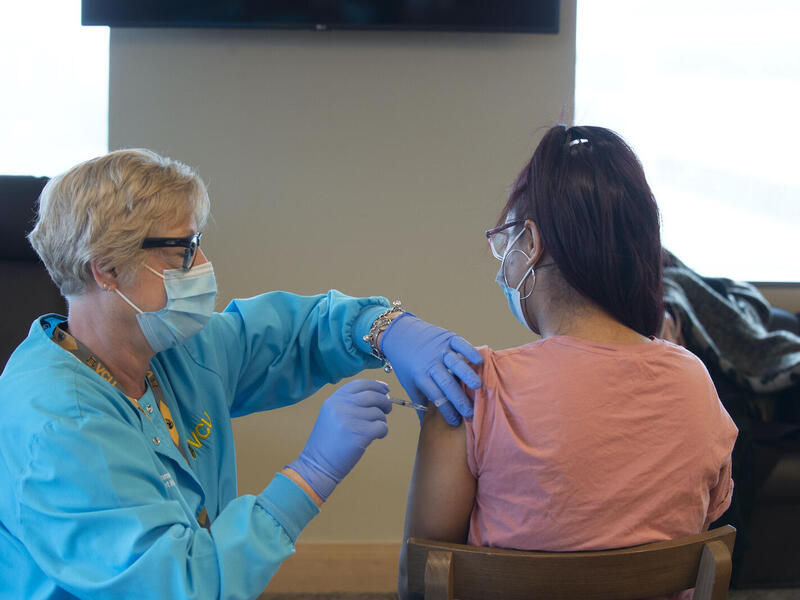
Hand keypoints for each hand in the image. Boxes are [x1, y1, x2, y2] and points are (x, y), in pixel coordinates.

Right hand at [287, 380, 392, 500]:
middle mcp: (341, 406)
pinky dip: (383, 431)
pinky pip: (381, 427)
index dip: (376, 385)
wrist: (318, 464)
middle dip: (385, 402)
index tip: (385, 390)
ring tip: (374, 429)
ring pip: (379, 413)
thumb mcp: (332, 414)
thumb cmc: (329, 442)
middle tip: (387, 409)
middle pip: (373, 396)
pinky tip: (376, 437)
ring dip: (381, 421)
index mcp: (334, 399)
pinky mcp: (359, 434)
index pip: (360, 384)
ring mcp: (350, 419)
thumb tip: (381, 394)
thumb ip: (351, 403)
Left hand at [380, 313, 481, 425]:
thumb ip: (420, 402)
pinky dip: (470, 351)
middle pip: (446, 383)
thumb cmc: (406, 362)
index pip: (435, 396)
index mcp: (420, 376)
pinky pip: (460, 344)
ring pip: (455, 363)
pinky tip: (479, 361)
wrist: (400, 333)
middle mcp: (430, 362)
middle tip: (470, 412)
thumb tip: (425, 426)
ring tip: (478, 387)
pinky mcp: (447, 337)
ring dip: (467, 375)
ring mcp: (439, 349)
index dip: (446, 410)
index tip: (456, 422)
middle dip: (459, 399)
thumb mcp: (409, 382)